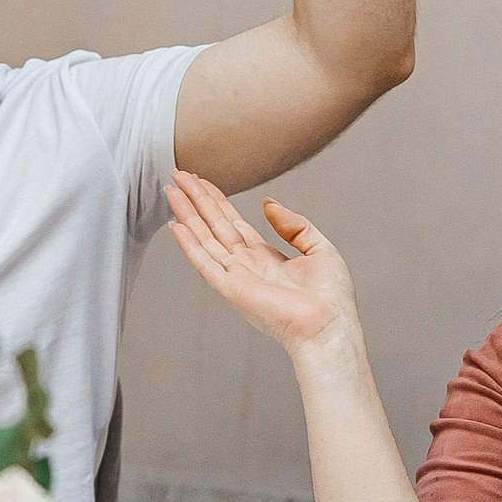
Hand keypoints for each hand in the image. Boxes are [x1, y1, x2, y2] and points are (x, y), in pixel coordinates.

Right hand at [165, 170, 364, 362]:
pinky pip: (205, 262)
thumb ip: (293, 224)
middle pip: (214, 225)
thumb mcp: (319, 248)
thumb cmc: (331, 298)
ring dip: (186, 214)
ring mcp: (236, 277)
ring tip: (170, 190)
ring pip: (204, 238)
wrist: (330, 326)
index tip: (200, 181)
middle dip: (195, 199)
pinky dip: (189, 245)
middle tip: (177, 174)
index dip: (216, 200)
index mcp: (265, 258)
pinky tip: (175, 225)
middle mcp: (246, 266)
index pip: (233, 223)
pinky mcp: (232, 289)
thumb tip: (266, 203)